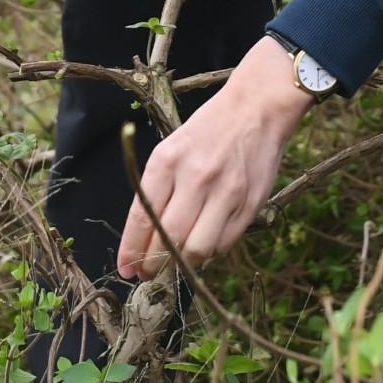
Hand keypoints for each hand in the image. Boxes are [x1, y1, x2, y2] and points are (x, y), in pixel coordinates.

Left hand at [116, 38, 312, 279]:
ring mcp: (226, 192)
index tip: (125, 268)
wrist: (256, 108)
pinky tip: (203, 245)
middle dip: (153, 265)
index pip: (143, 216)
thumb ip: (159, 189)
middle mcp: (196, 177)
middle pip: (168, 239)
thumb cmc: (208, 129)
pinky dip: (210, 252)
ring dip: (183, 264)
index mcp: (168, 160)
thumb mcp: (172, 149)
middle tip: (148, 273)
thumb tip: (145, 237)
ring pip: (198, 249)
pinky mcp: (250, 203)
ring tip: (176, 263)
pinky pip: (224, 243)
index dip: (131, 249)